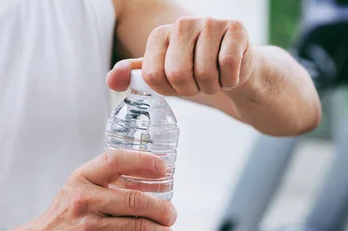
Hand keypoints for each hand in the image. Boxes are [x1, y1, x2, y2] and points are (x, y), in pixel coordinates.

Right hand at [23, 150, 176, 230]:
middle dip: (164, 210)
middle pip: (137, 200)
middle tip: (171, 216)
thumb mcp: (80, 190)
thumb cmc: (66, 217)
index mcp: (84, 179)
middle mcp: (85, 200)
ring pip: (140, 228)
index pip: (116, 160)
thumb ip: (111, 182)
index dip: (144, 162)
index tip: (164, 170)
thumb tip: (157, 177)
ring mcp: (88, 227)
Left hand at [107, 17, 256, 95]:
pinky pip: (228, 67)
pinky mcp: (236, 29)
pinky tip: (230, 74)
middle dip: (191, 90)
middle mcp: (183, 23)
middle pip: (178, 74)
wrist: (235, 67)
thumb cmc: (196, 70)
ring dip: (212, 87)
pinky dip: (230, 81)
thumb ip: (136, 75)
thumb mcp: (164, 73)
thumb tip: (111, 80)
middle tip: (198, 85)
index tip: (178, 86)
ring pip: (205, 73)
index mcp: (160, 34)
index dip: (168, 90)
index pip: (153, 75)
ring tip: (215, 79)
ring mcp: (210, 23)